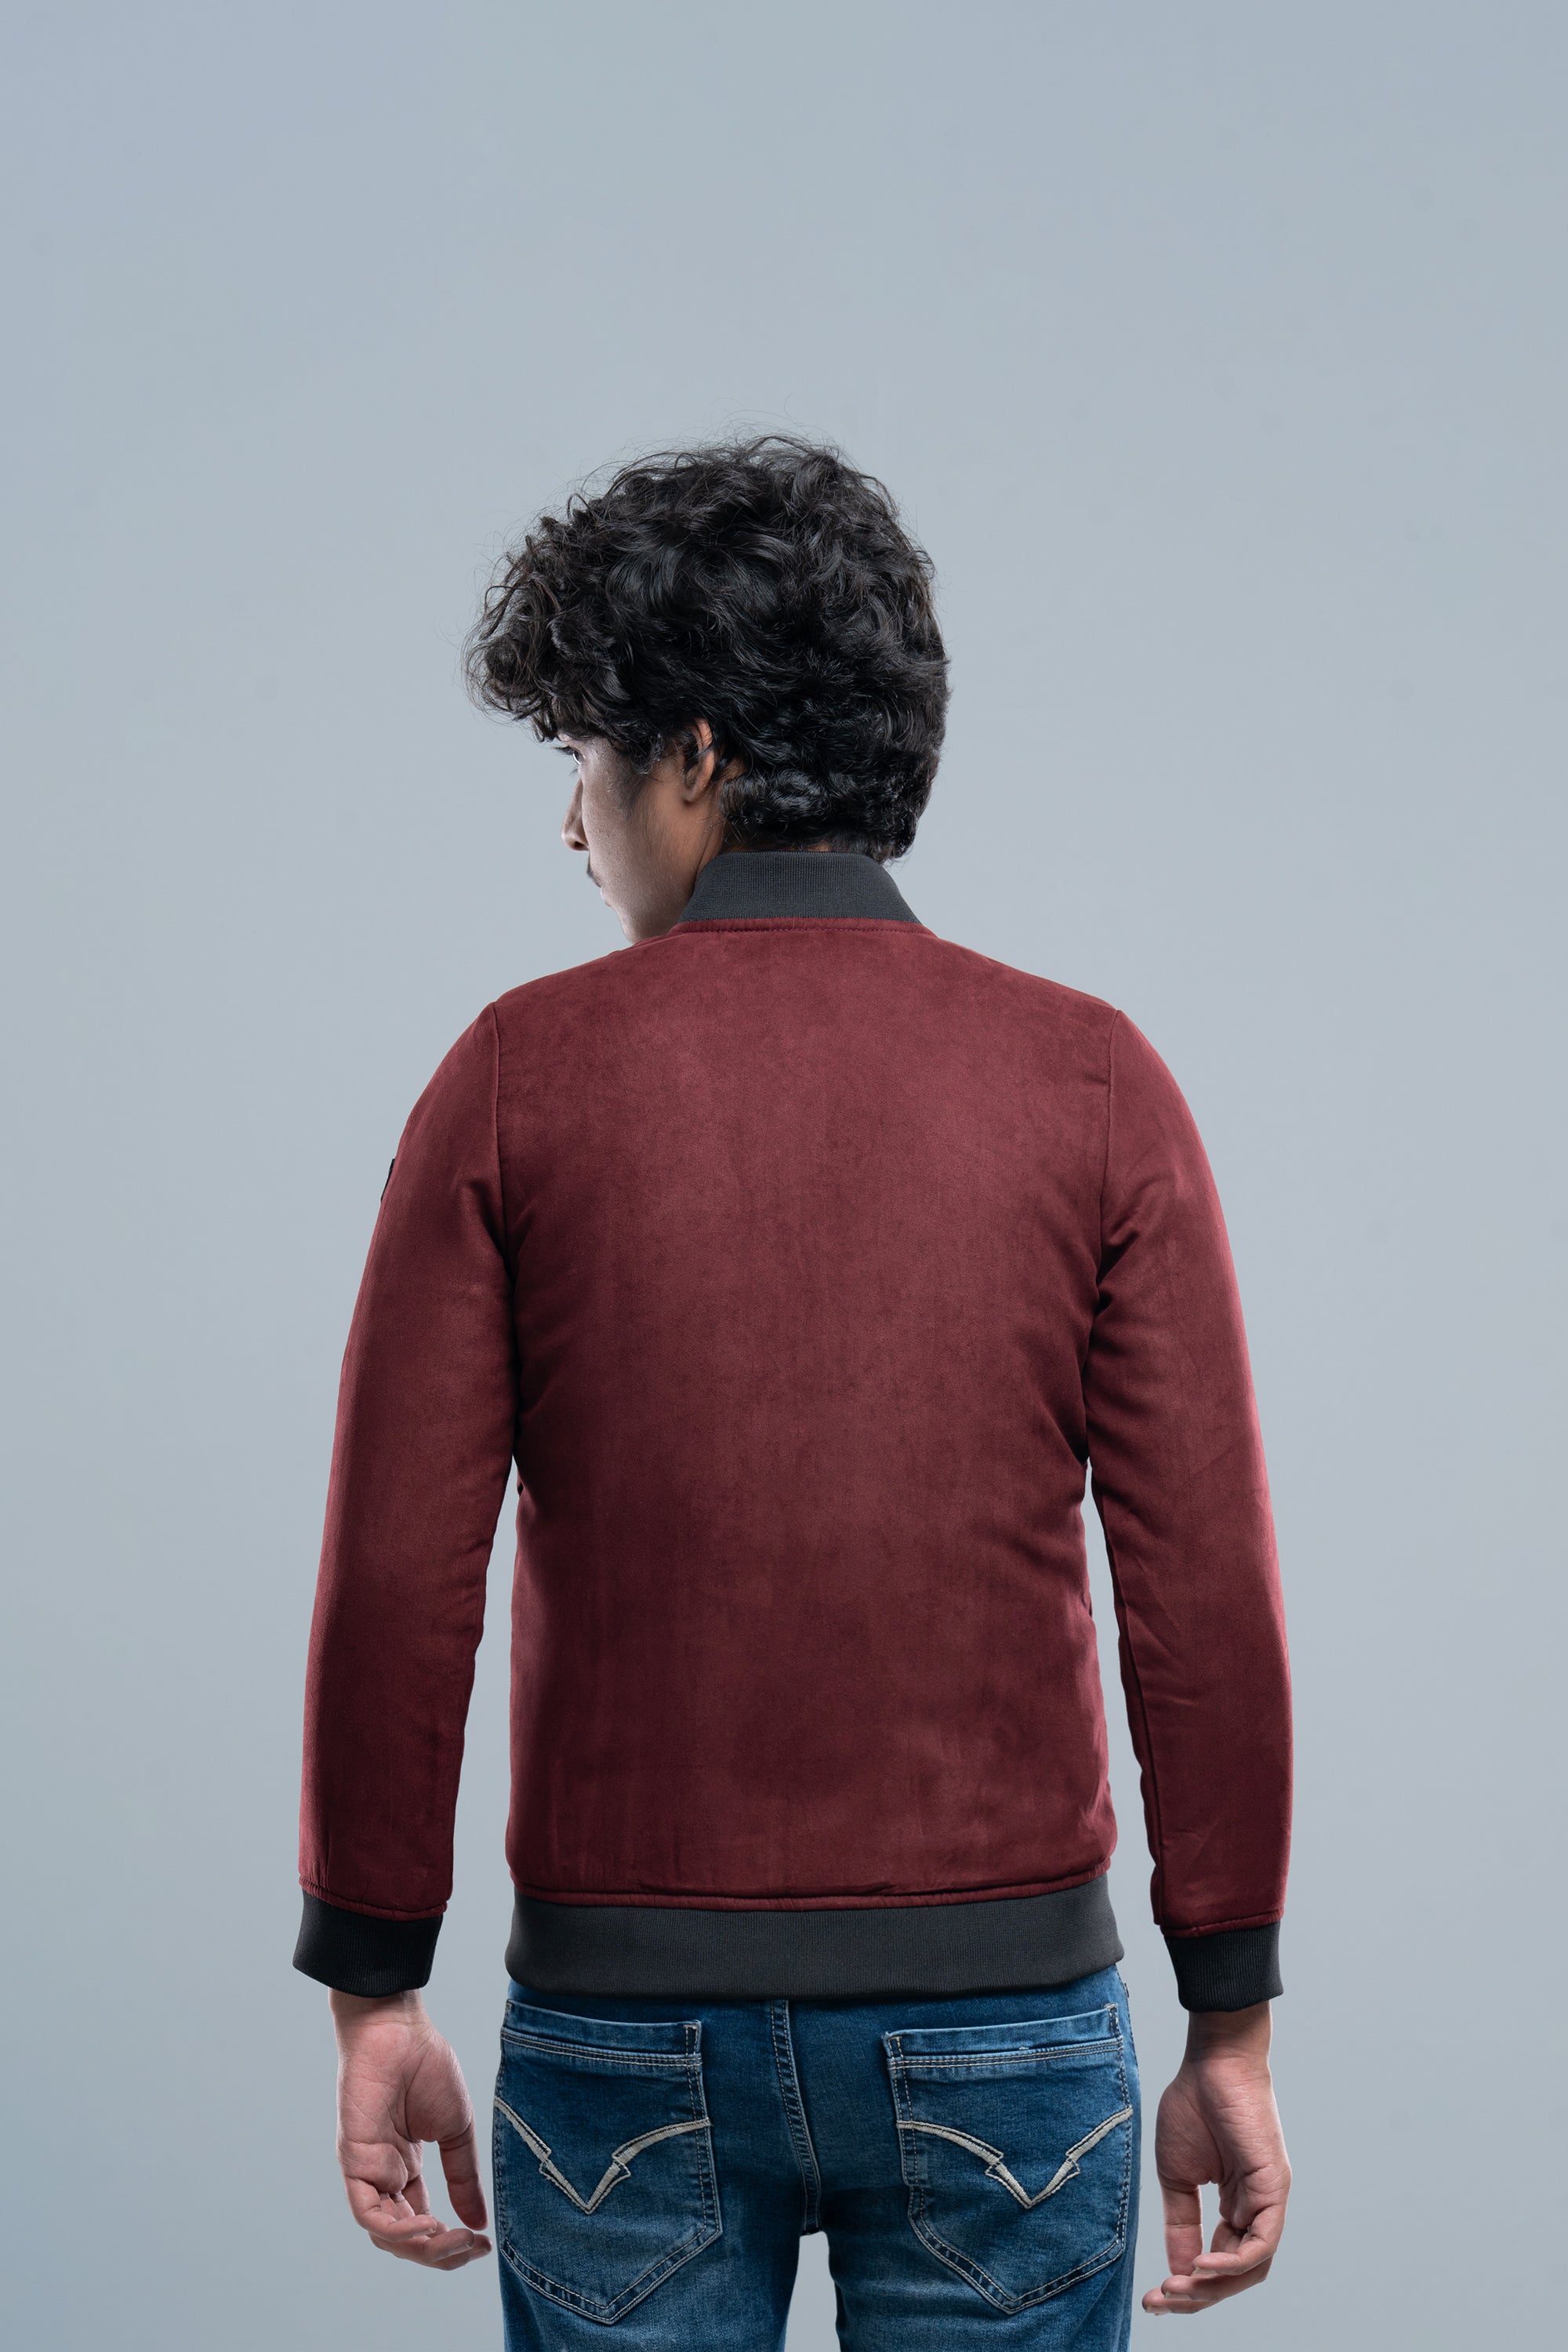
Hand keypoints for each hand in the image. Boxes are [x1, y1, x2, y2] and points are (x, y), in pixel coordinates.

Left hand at [329, 1989, 492, 2268]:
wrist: (398, 2031)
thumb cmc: (426, 2067)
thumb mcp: (456, 2130)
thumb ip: (463, 2176)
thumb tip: (479, 2223)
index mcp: (407, 2170)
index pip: (423, 2225)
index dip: (451, 2244)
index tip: (484, 2246)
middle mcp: (385, 2177)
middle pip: (406, 2239)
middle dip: (440, 2253)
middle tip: (471, 2248)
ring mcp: (368, 2172)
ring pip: (386, 2235)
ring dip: (422, 2247)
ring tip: (453, 2239)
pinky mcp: (355, 2163)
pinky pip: (368, 2214)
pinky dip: (397, 2230)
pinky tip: (429, 2224)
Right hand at [1143, 2001, 1289, 2315]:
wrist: (1211, 2060)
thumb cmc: (1193, 2104)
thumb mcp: (1176, 2176)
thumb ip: (1180, 2223)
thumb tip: (1178, 2272)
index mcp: (1235, 2205)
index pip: (1219, 2263)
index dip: (1189, 2286)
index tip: (1153, 2297)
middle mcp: (1256, 2209)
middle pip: (1236, 2274)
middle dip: (1198, 2296)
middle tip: (1160, 2301)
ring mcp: (1268, 2200)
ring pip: (1251, 2267)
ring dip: (1214, 2287)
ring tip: (1177, 2289)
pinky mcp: (1274, 2188)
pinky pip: (1261, 2244)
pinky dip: (1232, 2263)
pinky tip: (1200, 2266)